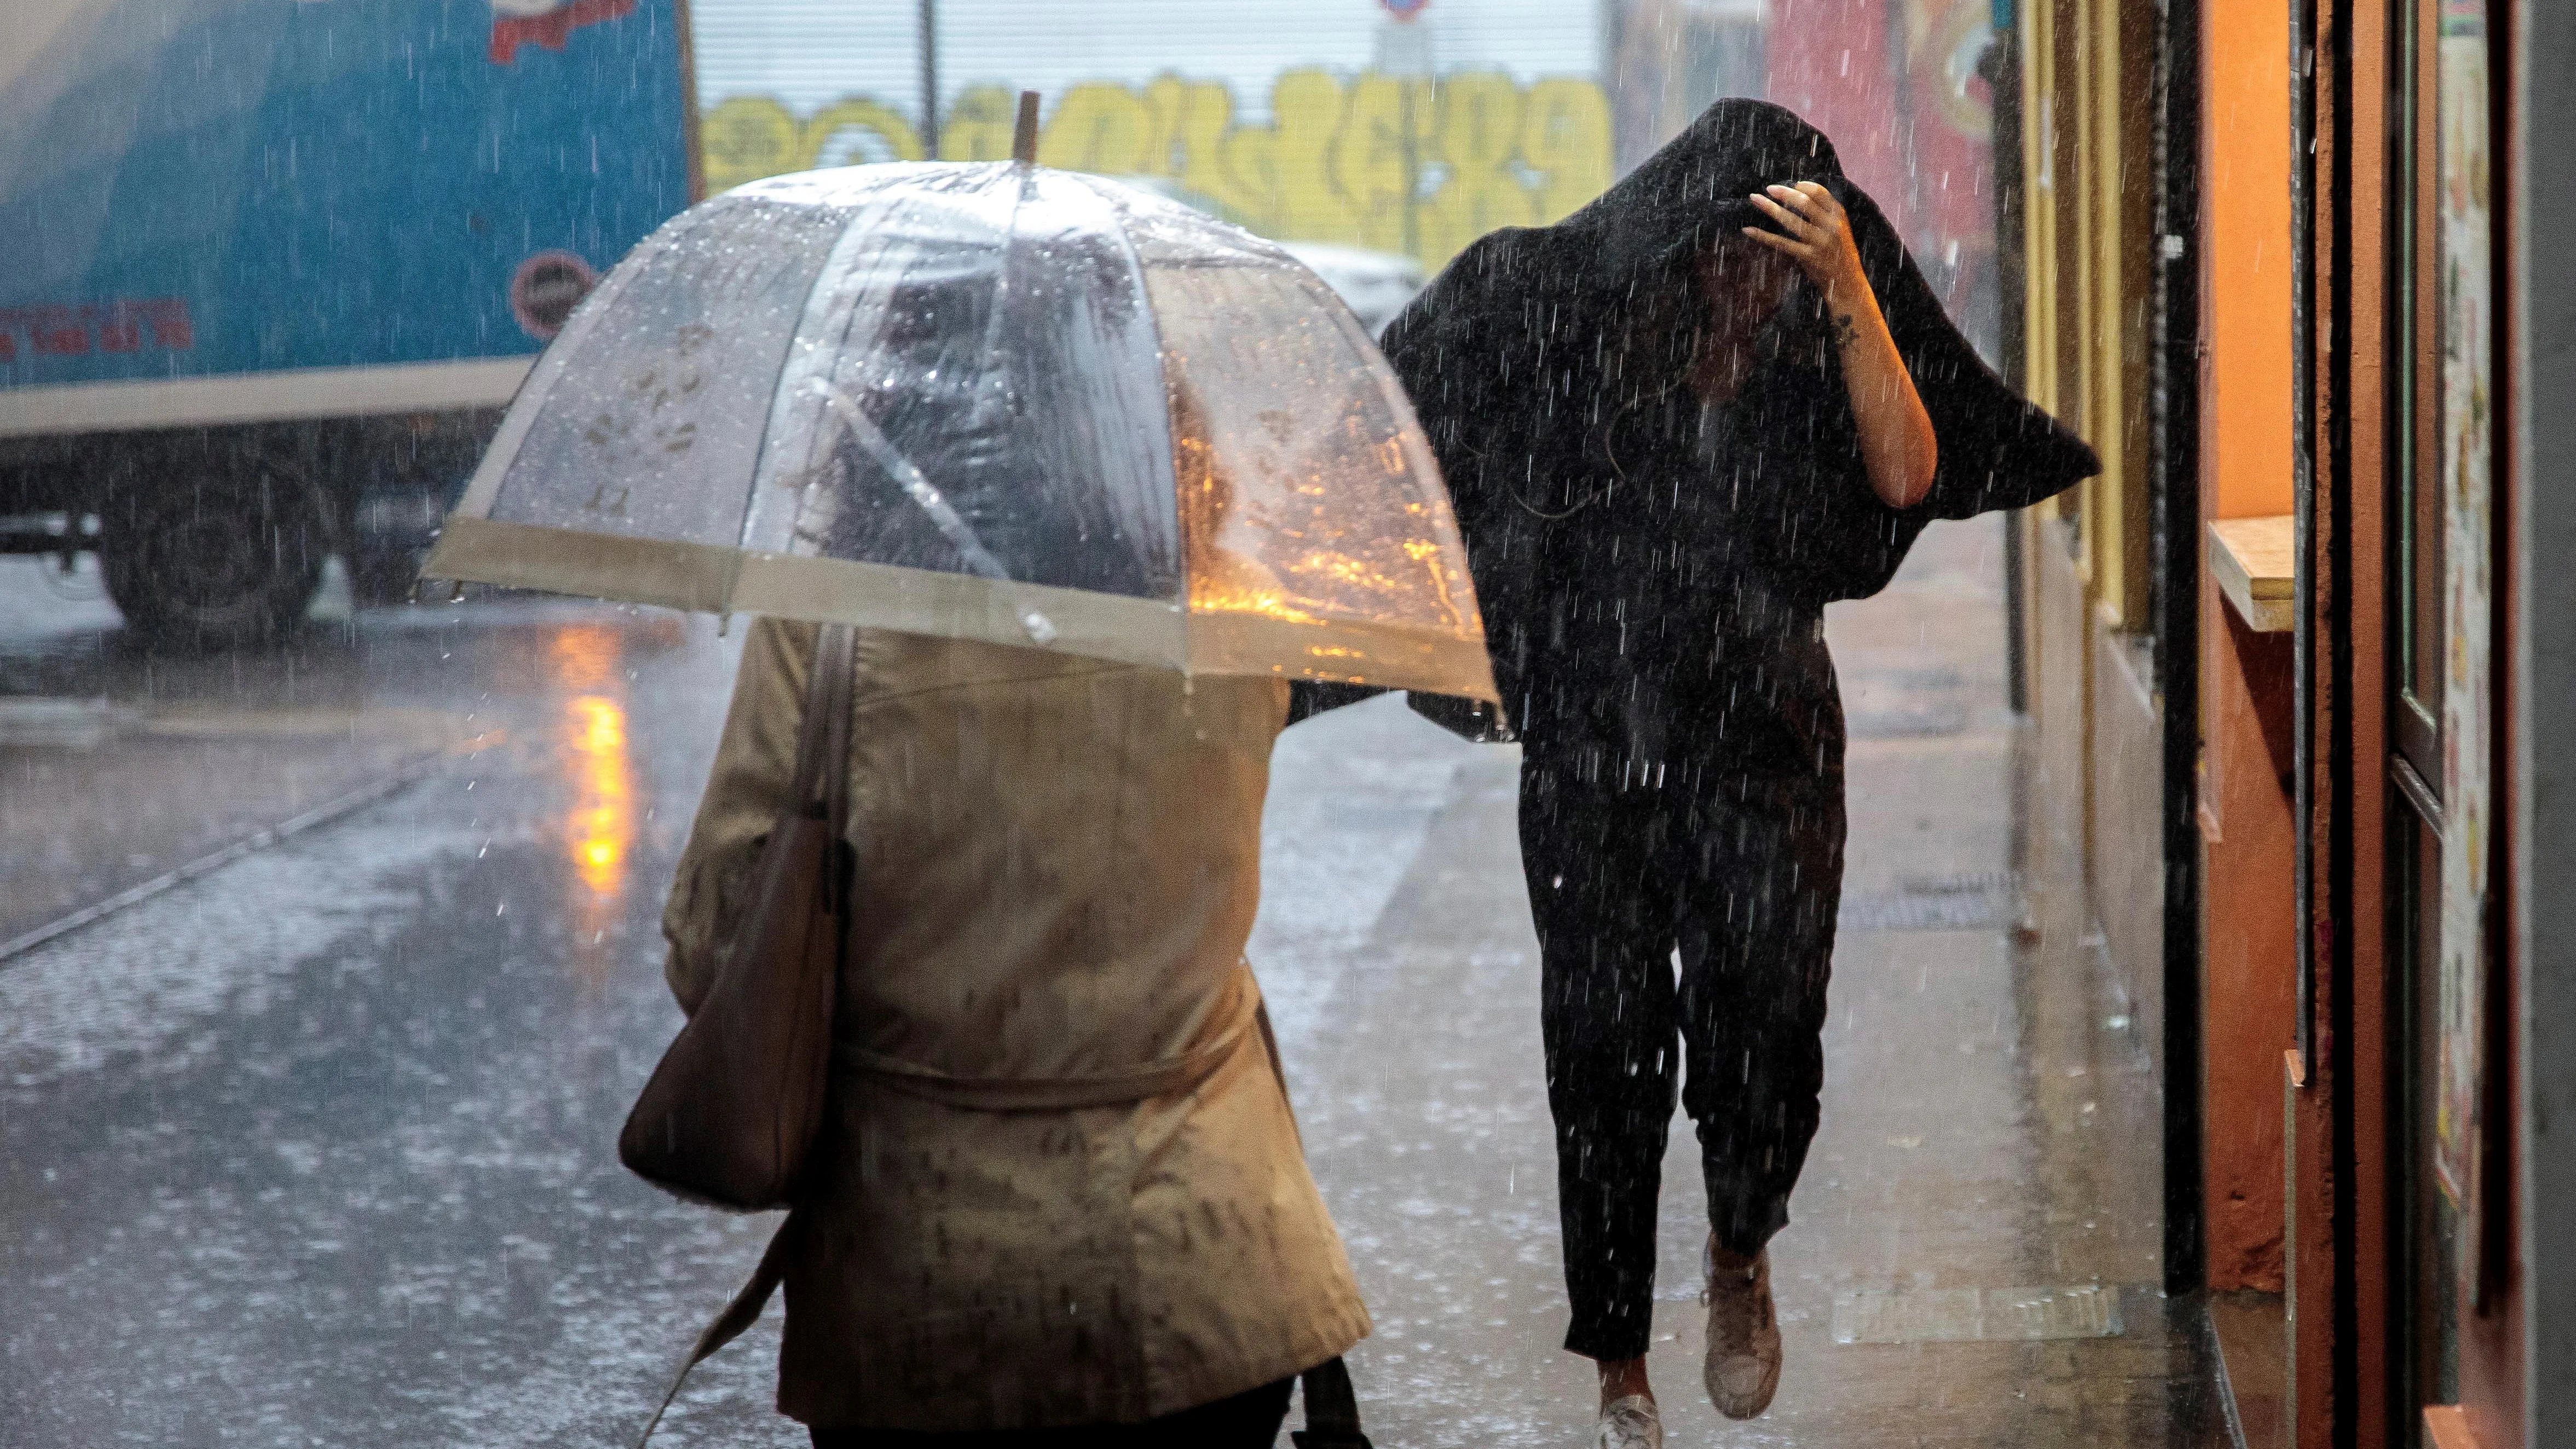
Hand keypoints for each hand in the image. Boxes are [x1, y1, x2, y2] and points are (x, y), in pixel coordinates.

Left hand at [1744, 182, 1868, 329]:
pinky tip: (1748, 230)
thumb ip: (1825, 214)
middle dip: (1783, 193)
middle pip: (1804, 203)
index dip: (1803, 186)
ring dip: (1769, 208)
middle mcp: (1831, 226)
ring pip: (1790, 220)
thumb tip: (1799, 195)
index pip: (1820, 193)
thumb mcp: (1840, 230)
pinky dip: (1762, 236)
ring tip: (1755, 199)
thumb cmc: (1840, 254)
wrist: (1849, 284)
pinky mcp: (1808, 258)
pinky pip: (1781, 243)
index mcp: (1839, 216)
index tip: (1791, 184)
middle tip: (1768, 188)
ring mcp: (1820, 242)